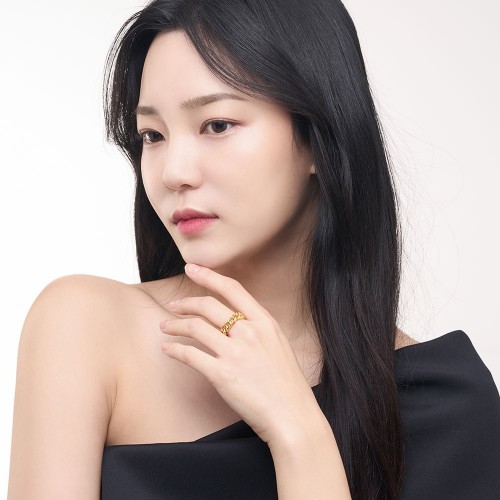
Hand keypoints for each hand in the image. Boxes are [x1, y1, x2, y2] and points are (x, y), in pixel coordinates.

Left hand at [160, 263, 321, 445]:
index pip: (233, 289)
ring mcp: (236, 352)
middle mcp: (250, 332)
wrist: (293, 416)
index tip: (192, 268)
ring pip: (195, 327)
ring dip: (174, 325)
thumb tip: (238, 320)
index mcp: (265, 322)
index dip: (209, 276)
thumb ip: (259, 329)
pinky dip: (174, 349)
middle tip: (173, 306)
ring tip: (165, 327)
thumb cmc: (287, 384)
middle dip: (186, 302)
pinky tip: (167, 349)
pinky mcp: (222, 374)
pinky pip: (190, 355)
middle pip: (208, 305)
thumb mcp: (279, 345)